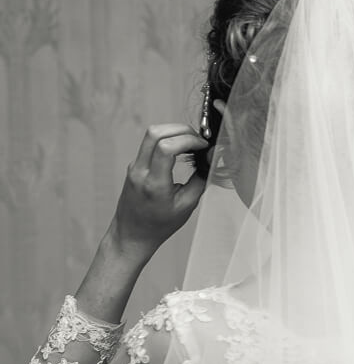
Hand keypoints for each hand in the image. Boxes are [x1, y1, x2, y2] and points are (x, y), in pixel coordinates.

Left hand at [108, 124, 206, 260]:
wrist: (132, 233)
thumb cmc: (160, 224)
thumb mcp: (187, 206)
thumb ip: (200, 180)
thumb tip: (210, 159)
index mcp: (154, 184)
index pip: (166, 148)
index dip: (188, 140)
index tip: (203, 146)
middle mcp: (140, 171)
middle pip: (155, 133)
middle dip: (181, 129)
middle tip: (198, 139)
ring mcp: (135, 166)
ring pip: (151, 135)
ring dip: (173, 132)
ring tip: (190, 142)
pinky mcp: (135, 165)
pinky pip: (150, 144)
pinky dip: (168, 140)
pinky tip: (180, 150)